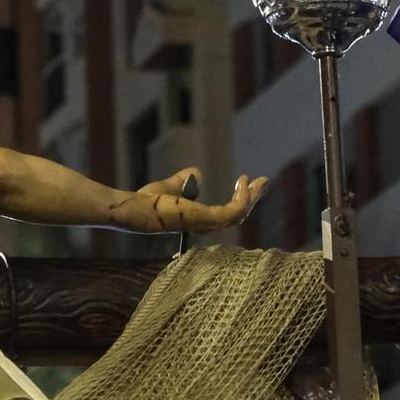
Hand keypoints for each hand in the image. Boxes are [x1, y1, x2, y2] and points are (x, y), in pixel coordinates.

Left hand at [110, 168, 268, 234]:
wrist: (136, 209)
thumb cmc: (147, 203)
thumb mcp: (170, 187)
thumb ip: (183, 181)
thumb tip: (197, 173)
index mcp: (197, 220)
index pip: (225, 214)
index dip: (238, 199)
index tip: (245, 181)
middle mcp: (204, 226)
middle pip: (237, 215)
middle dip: (251, 198)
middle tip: (263, 181)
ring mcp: (207, 224)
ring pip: (239, 213)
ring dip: (251, 196)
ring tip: (258, 180)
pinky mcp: (207, 219)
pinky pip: (234, 210)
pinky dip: (242, 197)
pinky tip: (243, 182)